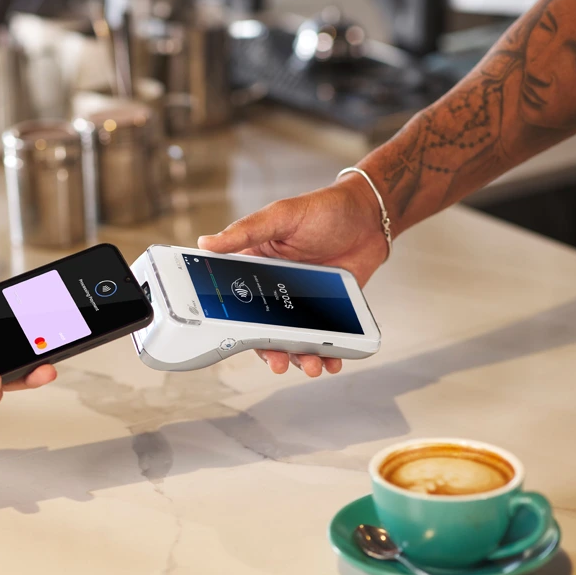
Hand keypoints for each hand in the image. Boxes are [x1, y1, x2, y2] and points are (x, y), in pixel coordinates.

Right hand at [198, 176, 387, 376]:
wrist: (369, 217)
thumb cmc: (323, 209)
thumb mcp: (281, 216)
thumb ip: (246, 231)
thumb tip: (206, 243)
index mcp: (255, 267)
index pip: (236, 301)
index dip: (234, 324)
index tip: (235, 339)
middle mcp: (275, 289)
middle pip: (264, 329)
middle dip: (271, 351)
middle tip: (278, 362)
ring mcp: (302, 303)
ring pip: (293, 339)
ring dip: (300, 357)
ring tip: (311, 365)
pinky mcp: (328, 310)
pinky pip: (323, 338)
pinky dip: (327, 354)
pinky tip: (332, 361)